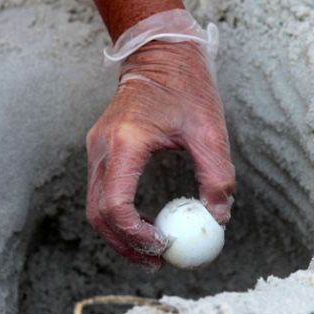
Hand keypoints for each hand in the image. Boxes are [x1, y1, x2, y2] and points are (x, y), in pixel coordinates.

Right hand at [86, 40, 235, 268]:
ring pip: (95, 206)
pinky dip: (118, 214)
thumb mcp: (210, 130)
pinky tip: (145, 222)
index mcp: (126, 142)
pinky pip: (101, 191)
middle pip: (98, 214)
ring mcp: (97, 147)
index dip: (136, 235)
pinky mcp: (101, 148)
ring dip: (119, 233)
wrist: (160, 52)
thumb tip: (218, 219)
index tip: (164, 247)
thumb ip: (216, 175)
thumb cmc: (187, 86)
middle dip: (125, 244)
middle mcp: (103, 146)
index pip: (115, 205)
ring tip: (153, 247)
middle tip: (158, 260)